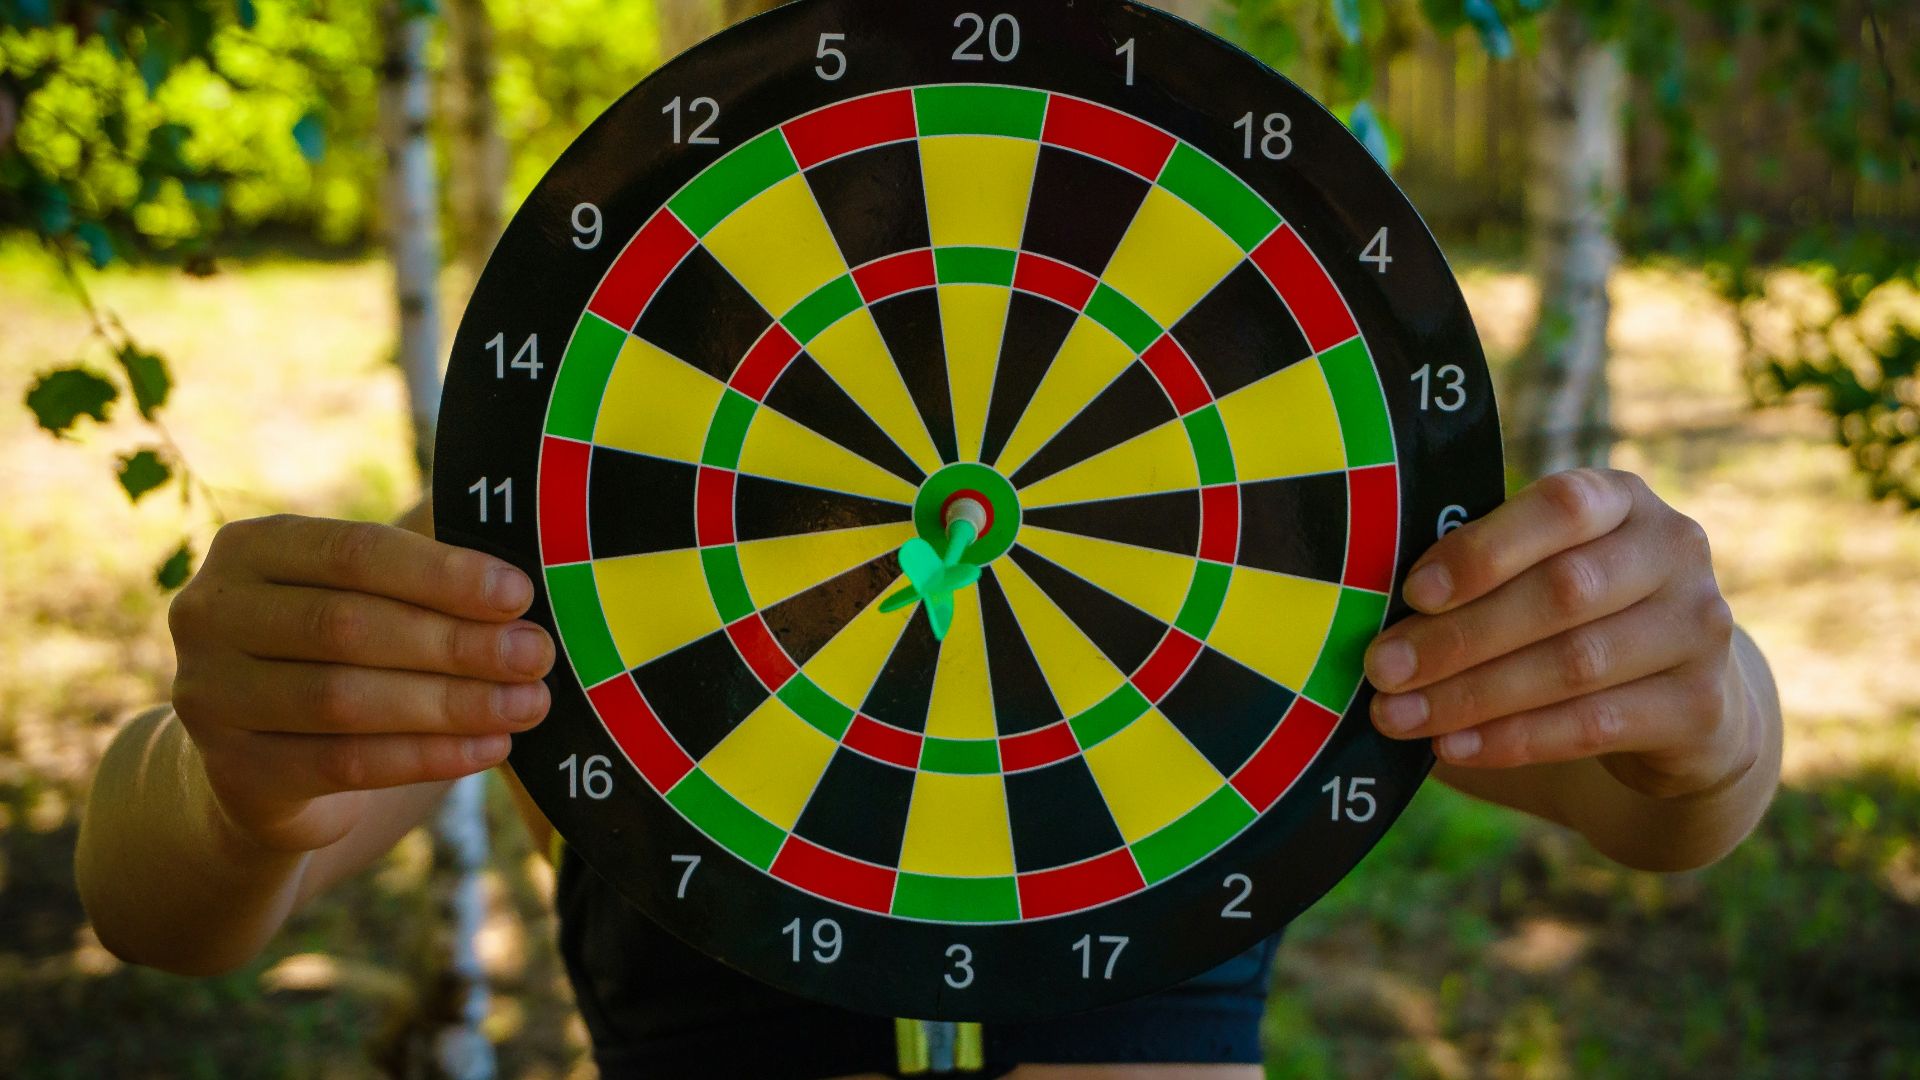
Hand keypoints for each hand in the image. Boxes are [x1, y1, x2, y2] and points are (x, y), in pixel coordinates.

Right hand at [168, 515, 553, 853]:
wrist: (265, 762)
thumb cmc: (339, 651)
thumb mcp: (362, 592)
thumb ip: (422, 558)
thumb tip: (522, 530)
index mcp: (249, 549)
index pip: (354, 551)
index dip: (442, 574)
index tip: (519, 594)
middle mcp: (209, 615)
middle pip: (349, 627)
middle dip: (456, 643)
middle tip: (535, 655)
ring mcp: (209, 697)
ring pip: (346, 700)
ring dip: (452, 703)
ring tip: (527, 704)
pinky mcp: (233, 773)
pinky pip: (345, 764)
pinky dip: (428, 756)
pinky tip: (489, 747)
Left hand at [1365, 469, 1757, 798]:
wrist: (1681, 702)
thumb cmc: (1574, 620)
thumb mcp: (1538, 575)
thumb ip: (1484, 576)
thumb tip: (1373, 606)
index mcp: (1621, 499)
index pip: (1560, 507)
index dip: (1484, 550)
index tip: (1413, 593)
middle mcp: (1674, 550)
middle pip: (1561, 593)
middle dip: (1458, 636)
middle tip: (1381, 668)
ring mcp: (1699, 627)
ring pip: (1574, 663)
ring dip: (1472, 696)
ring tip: (1398, 716)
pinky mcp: (1701, 705)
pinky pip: (1594, 724)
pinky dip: (1513, 738)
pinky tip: (1453, 747)